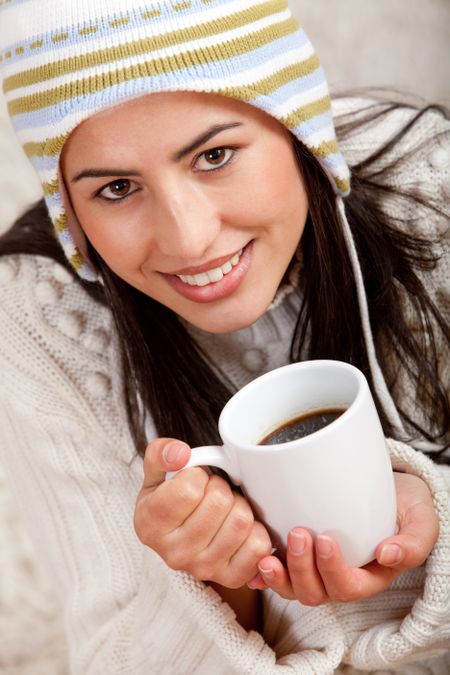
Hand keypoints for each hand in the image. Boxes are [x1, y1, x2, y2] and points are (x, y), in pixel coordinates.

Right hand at [134, 438, 271, 587]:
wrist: (180, 538)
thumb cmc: (169, 502)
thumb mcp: (155, 474)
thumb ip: (159, 454)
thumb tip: (180, 454)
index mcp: (150, 525)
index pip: (189, 488)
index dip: (198, 476)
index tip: (193, 482)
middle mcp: (174, 553)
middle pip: (219, 502)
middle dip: (220, 487)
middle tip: (211, 494)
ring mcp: (202, 568)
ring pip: (242, 521)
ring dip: (239, 505)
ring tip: (225, 509)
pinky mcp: (230, 578)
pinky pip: (258, 546)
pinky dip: (257, 530)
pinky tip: (239, 527)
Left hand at [248, 472, 438, 604]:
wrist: (387, 489)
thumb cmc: (404, 506)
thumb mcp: (420, 519)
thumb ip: (413, 541)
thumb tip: (389, 555)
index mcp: (369, 576)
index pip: (348, 587)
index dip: (333, 571)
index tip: (325, 539)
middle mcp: (339, 577)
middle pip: (315, 593)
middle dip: (302, 569)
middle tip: (298, 533)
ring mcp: (316, 569)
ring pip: (293, 589)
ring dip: (279, 576)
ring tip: (269, 553)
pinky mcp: (298, 554)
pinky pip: (278, 574)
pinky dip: (262, 573)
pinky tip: (254, 561)